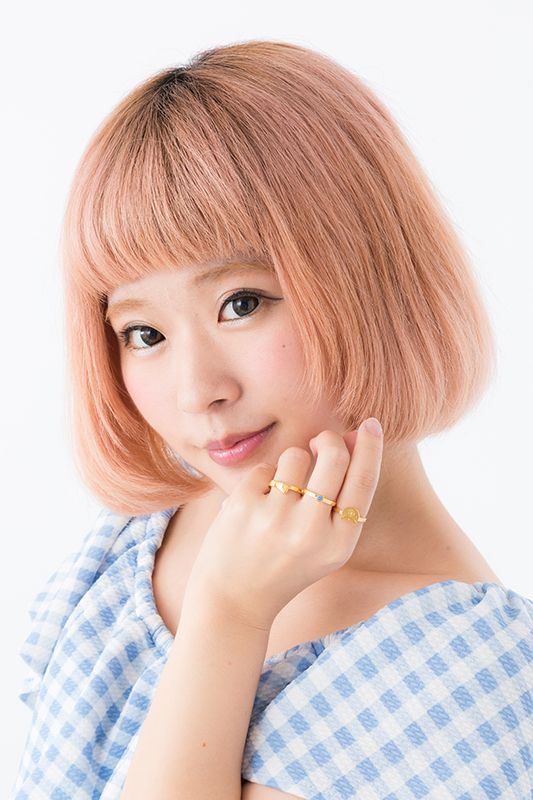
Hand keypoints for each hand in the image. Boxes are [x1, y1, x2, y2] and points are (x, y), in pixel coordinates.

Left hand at [182, 418, 383, 631]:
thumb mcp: (326, 545)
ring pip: (296, 455)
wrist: (233, 598)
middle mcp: (311, 531)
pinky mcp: (245, 505)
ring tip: (281, 491)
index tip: (371, 423)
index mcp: (338, 545)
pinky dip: (263, 480)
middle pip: (334, 457)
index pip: (363, 483)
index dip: (371, 449)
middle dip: (330, 439)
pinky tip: (257, 506)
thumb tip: (354, 436)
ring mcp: (276, 517)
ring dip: (291, 463)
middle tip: (321, 441)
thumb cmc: (287, 565)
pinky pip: (265, 468)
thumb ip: (343, 498)